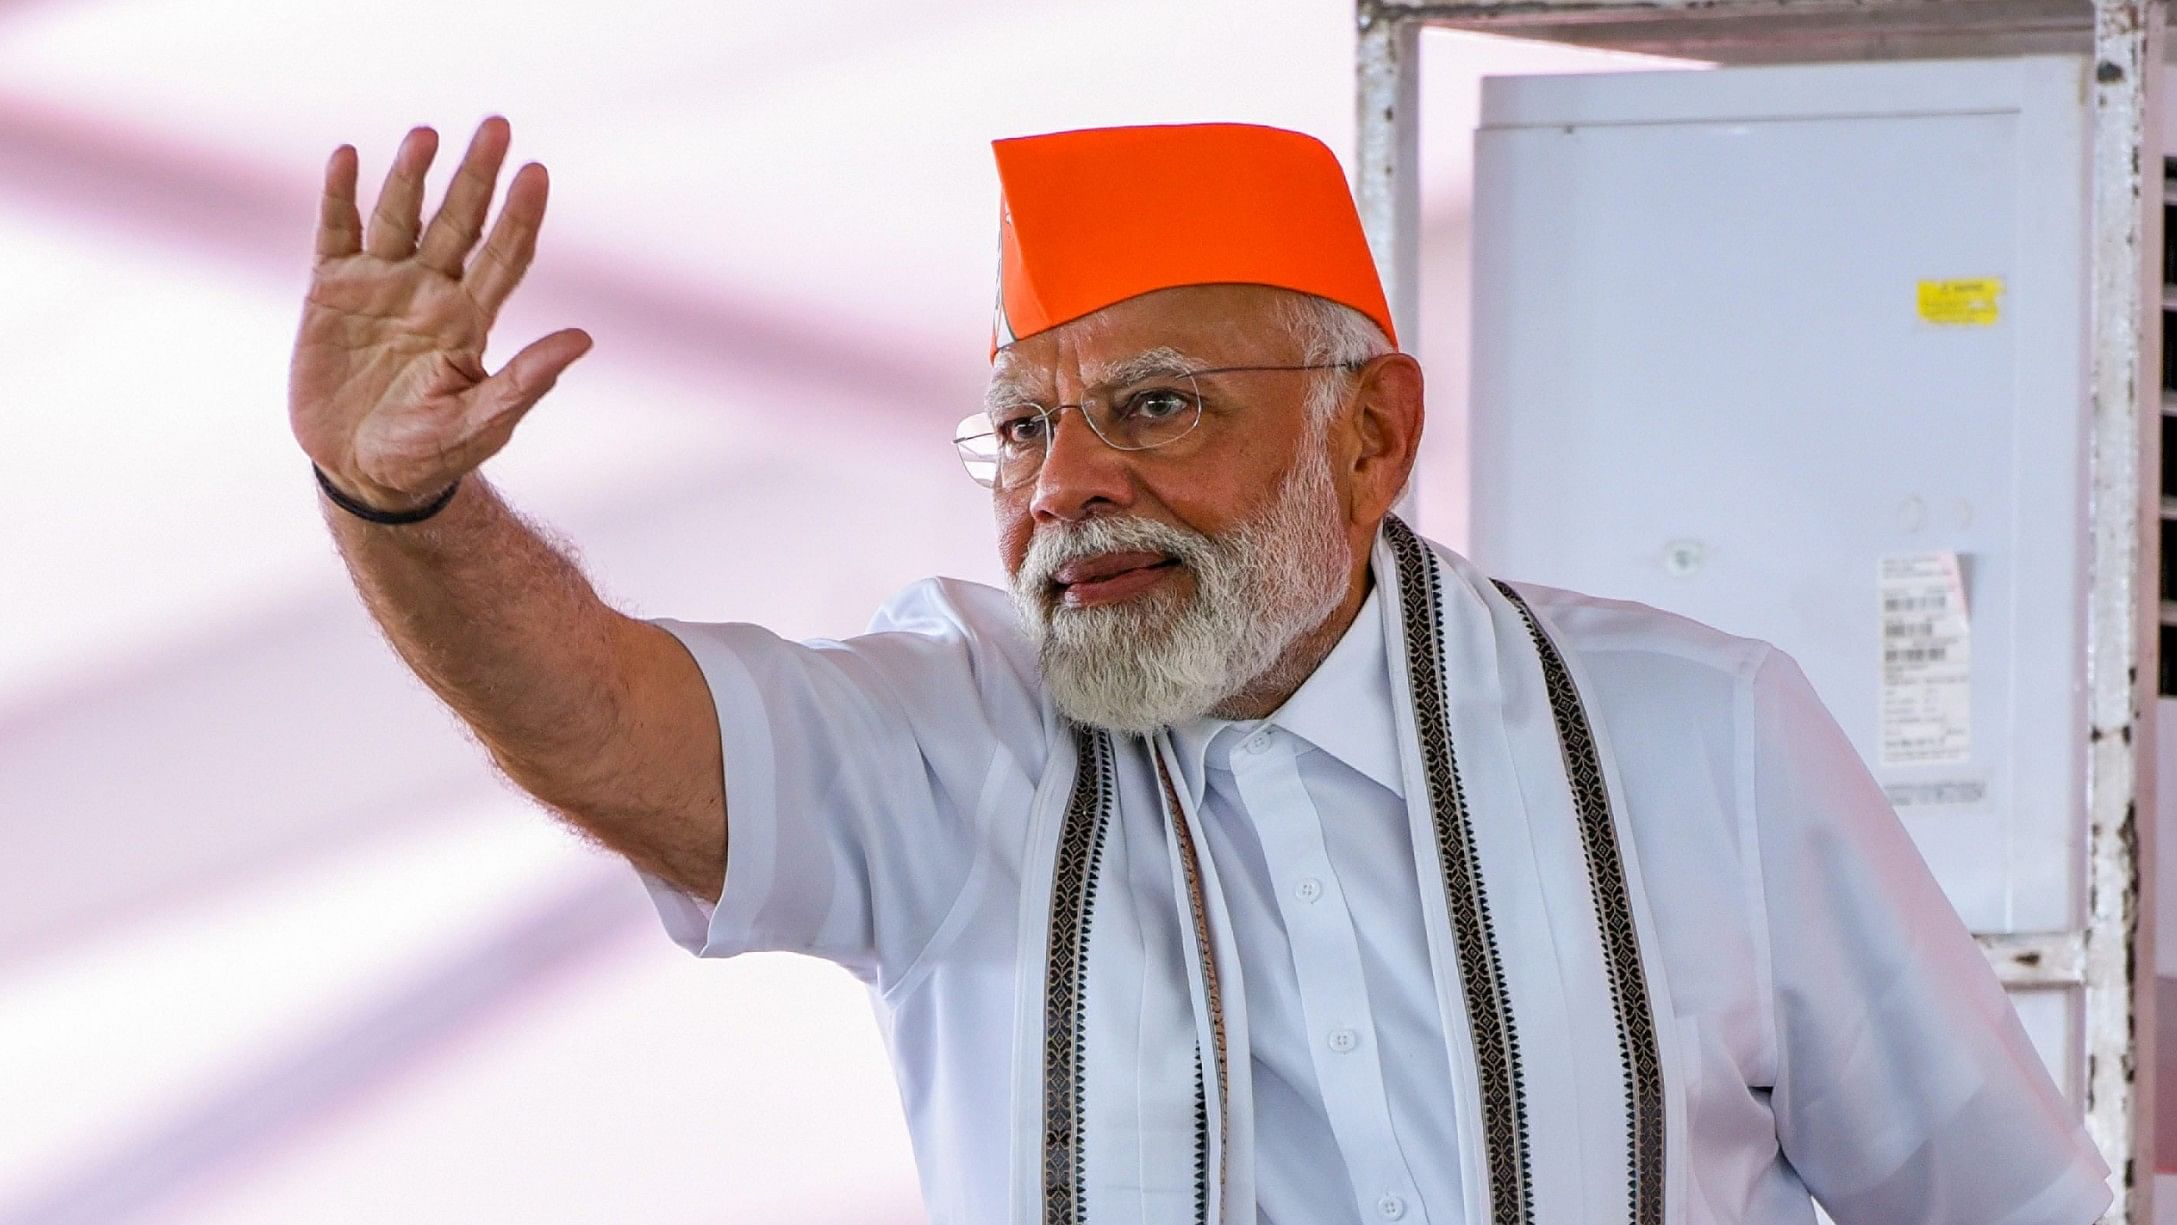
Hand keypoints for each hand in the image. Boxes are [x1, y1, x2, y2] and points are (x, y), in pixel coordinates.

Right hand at [289, 117, 591, 511]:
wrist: (363, 473)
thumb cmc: (430, 455)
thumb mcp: (481, 422)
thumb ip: (525, 381)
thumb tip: (584, 339)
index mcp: (470, 320)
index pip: (504, 256)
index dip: (520, 216)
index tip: (537, 174)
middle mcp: (431, 291)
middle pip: (459, 221)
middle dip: (477, 175)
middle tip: (497, 126)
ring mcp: (381, 286)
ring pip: (400, 217)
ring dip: (411, 176)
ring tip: (426, 135)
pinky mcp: (331, 292)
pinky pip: (336, 233)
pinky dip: (339, 196)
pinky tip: (348, 156)